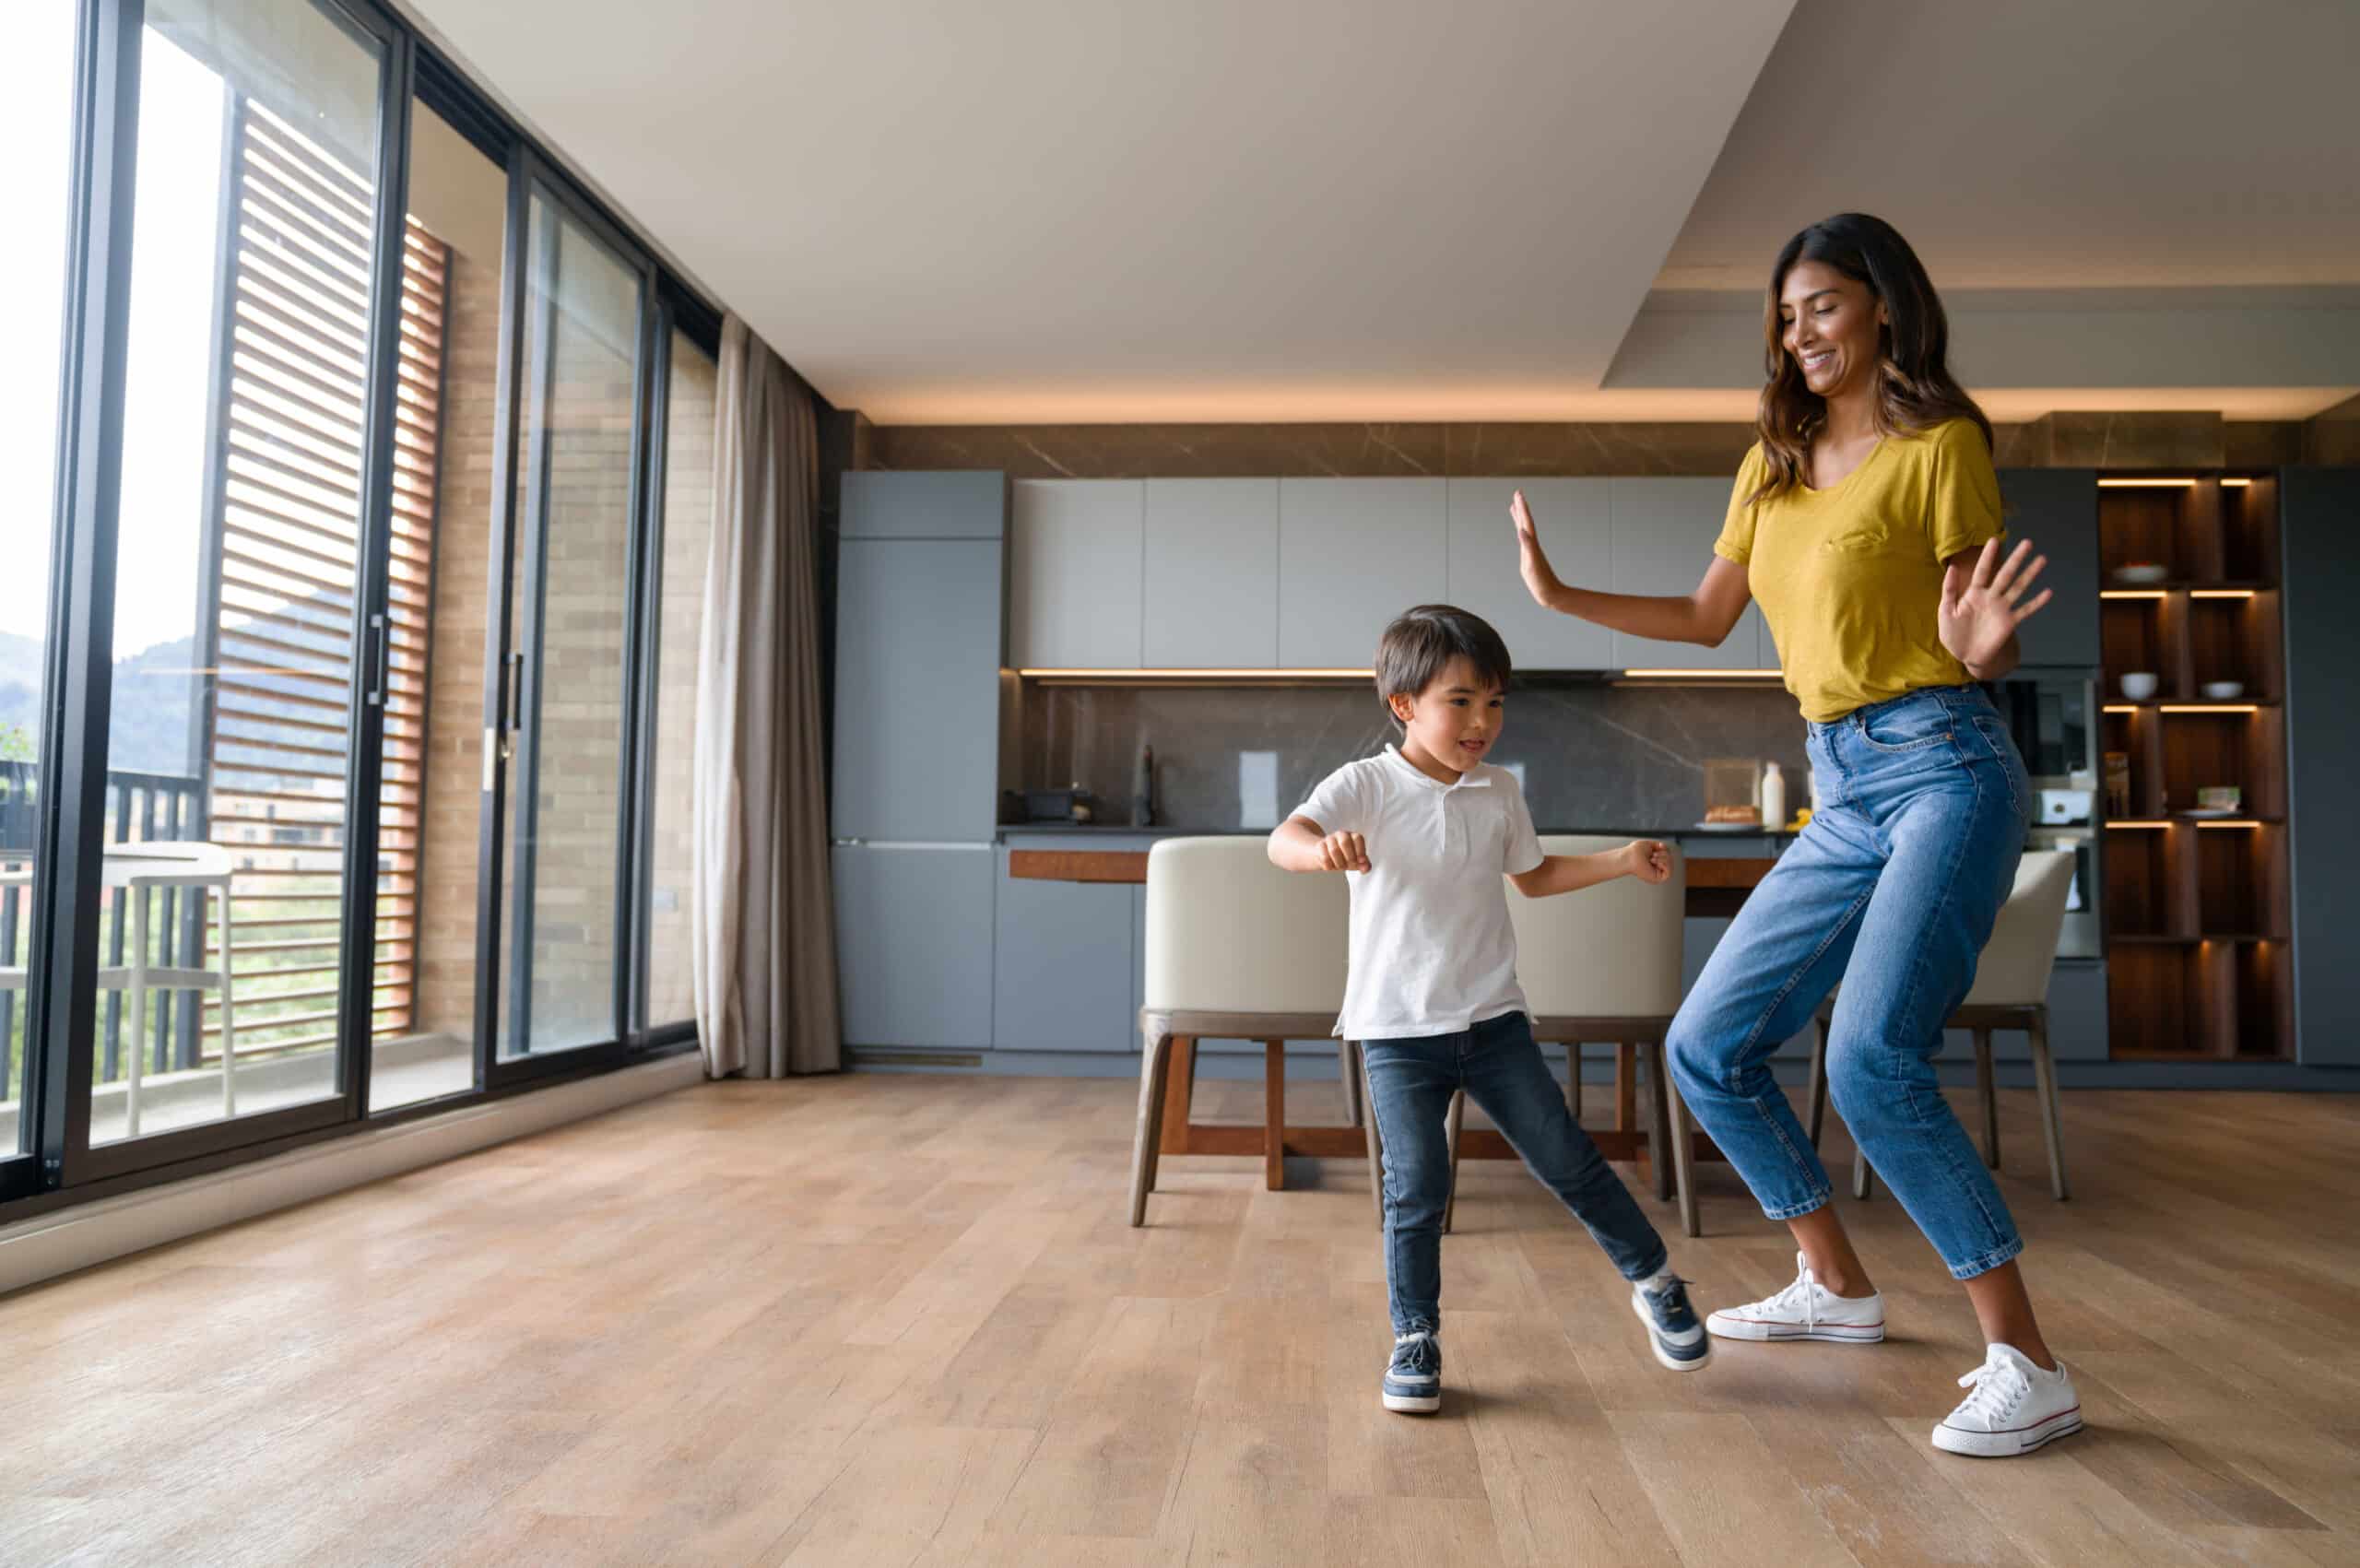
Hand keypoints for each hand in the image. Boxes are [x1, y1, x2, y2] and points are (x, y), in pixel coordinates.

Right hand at [1318, 831, 1370, 872]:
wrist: (1326, 855)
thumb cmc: (1344, 857)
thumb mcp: (1356, 861)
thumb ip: (1364, 865)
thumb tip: (1366, 868)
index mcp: (1352, 837)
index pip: (1358, 838)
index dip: (1360, 850)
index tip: (1361, 861)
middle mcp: (1341, 835)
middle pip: (1344, 841)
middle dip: (1349, 856)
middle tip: (1349, 864)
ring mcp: (1329, 839)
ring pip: (1334, 850)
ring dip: (1339, 863)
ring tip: (1340, 867)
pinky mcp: (1320, 845)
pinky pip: (1324, 857)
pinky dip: (1329, 866)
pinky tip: (1331, 867)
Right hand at [1510, 490, 1562, 609]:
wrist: (1551, 593)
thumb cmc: (1541, 581)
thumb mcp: (1532, 564)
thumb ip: (1527, 546)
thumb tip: (1522, 530)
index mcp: (1532, 544)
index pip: (1526, 522)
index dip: (1522, 508)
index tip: (1518, 494)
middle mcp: (1532, 544)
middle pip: (1525, 522)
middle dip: (1520, 508)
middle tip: (1517, 494)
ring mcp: (1531, 550)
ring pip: (1524, 529)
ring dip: (1520, 518)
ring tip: (1514, 508)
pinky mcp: (1530, 557)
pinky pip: (1524, 540)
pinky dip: (1520, 532)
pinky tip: (1519, 531)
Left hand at [1624, 839, 1671, 884]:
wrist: (1630, 856)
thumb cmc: (1635, 851)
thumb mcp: (1650, 844)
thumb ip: (1658, 846)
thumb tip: (1664, 847)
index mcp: (1655, 861)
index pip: (1668, 855)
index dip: (1666, 850)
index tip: (1660, 845)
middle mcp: (1656, 868)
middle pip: (1670, 860)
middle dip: (1664, 854)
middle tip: (1653, 854)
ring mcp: (1657, 874)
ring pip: (1670, 866)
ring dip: (1664, 859)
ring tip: (1652, 858)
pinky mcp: (1657, 879)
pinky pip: (1669, 873)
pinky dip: (1664, 865)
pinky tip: (1656, 862)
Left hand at [1939, 537, 2051, 672]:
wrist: (1965, 656)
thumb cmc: (1953, 634)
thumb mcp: (1945, 612)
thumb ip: (1948, 591)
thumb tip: (1952, 567)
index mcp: (1973, 594)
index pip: (1982, 571)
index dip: (1988, 556)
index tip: (1994, 540)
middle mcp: (1990, 597)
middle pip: (2005, 574)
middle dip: (2016, 559)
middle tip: (2028, 542)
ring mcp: (2001, 609)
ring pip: (2018, 588)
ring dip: (2030, 574)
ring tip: (2041, 559)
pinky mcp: (2009, 622)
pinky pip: (2025, 610)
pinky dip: (2036, 602)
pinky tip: (2048, 592)